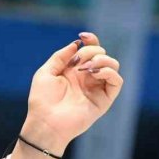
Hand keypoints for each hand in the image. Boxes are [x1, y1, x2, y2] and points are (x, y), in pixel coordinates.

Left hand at [24, 31, 123, 149]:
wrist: (45, 122)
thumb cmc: (42, 99)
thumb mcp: (46, 72)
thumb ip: (60, 56)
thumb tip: (76, 44)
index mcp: (73, 70)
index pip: (89, 50)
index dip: (90, 40)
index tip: (83, 37)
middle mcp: (87, 77)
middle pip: (101, 54)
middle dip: (91, 51)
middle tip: (78, 62)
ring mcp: (96, 88)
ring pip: (113, 65)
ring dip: (102, 60)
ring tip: (87, 68)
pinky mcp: (104, 99)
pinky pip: (116, 81)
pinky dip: (109, 72)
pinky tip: (95, 72)